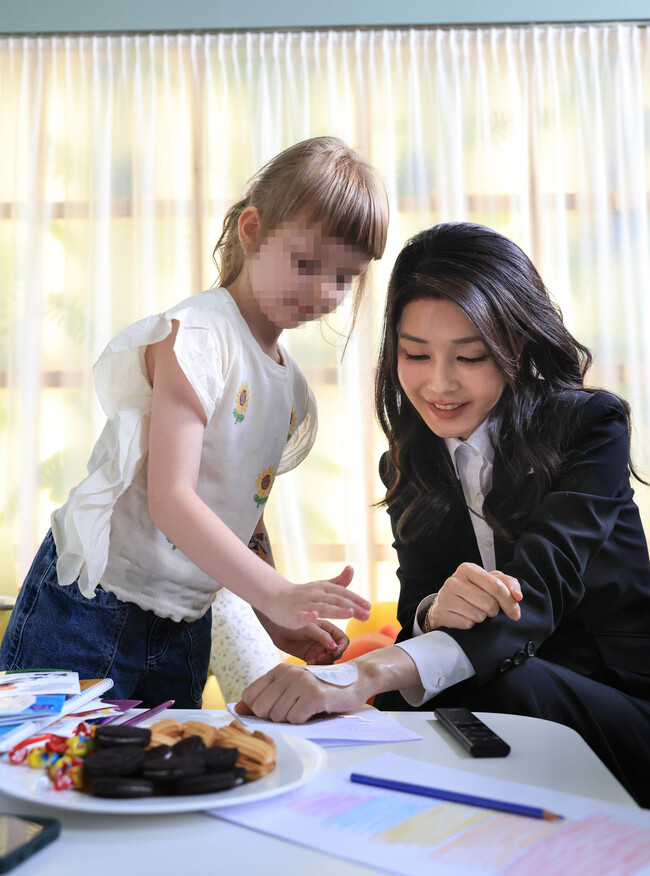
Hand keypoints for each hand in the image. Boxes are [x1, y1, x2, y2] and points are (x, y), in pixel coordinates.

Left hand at [235, 663, 365, 723]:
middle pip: (261, 709)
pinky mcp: (315, 695)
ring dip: (292, 719)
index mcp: (279, 671)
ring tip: (306, 708)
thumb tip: (238, 709)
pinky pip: (295, 718)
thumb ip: (265, 697)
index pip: (250, 696)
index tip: (277, 708)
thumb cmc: (320, 688)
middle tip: (295, 709)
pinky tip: (315, 710)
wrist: (355, 681)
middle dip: (276, 716)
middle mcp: (289, 673)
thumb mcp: (291, 689)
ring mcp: (302, 682)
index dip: (260, 709)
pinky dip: (304, 720)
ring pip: (278, 716)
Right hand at [262, 565, 369, 629]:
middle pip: (336, 600)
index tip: (369, 607)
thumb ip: (338, 581)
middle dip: (352, 607)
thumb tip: (352, 568)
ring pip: (322, 607)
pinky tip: (315, 616)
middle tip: (366, 615)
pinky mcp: (293, 615)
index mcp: (323, 588)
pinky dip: (308, 615)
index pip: (342, 593)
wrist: (274, 596)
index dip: (356, 599)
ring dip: (336, 610)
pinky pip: (301, 615)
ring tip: (350, 613)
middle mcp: (315, 594)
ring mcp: (304, 604)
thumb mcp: (321, 586)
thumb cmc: (301, 594)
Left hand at [266, 619, 348, 663]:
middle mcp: (326, 639)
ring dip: (324, 663)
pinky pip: (319, 665)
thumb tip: (335, 647)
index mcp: (329, 629)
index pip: (343, 640)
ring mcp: (319, 648)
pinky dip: (316, 666)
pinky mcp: (311, 656)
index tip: (334, 652)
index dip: (341, 647)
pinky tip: (308, 663)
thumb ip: (323, 637)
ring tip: (313, 660)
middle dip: (331, 656)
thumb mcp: (310, 628)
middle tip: (320, 657)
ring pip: (329, 660)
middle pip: (337, 652)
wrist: (277, 628)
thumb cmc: (294, 622)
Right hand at [426, 562, 521, 630]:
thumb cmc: (472, 590)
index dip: (509, 602)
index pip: (496, 586)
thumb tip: (518, 596)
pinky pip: (467, 624)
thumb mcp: (490, 582)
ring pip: (479, 616)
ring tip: (473, 610)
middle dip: (493, 610)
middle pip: (489, 603)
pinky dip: (470, 624)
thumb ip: (508, 584)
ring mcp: (445, 597)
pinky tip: (464, 616)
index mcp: (468, 568)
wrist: (446, 602)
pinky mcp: (441, 613)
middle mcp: (454, 580)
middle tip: (487, 608)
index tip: (515, 613)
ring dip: (481, 617)